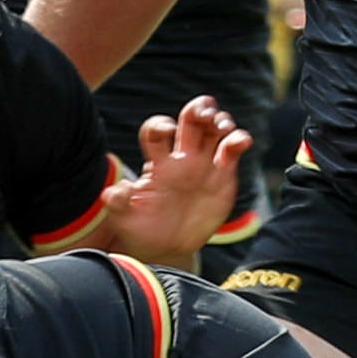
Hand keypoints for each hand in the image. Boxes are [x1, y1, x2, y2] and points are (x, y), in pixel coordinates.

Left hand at [109, 98, 247, 266]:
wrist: (169, 249)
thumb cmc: (143, 231)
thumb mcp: (124, 220)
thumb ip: (117, 204)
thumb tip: (115, 190)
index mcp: (156, 162)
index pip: (156, 131)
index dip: (161, 125)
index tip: (168, 132)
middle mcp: (181, 158)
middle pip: (190, 120)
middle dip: (198, 109)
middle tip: (205, 113)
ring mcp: (203, 164)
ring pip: (213, 129)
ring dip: (220, 119)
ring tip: (223, 126)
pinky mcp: (223, 175)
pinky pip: (232, 149)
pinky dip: (239, 139)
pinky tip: (241, 141)